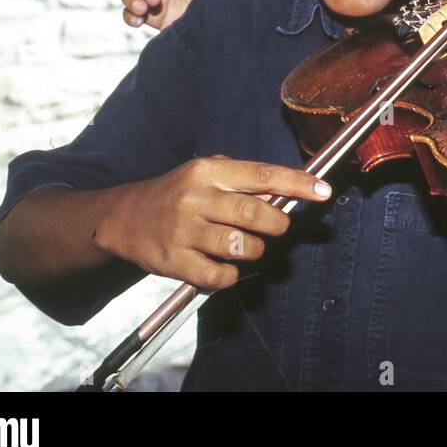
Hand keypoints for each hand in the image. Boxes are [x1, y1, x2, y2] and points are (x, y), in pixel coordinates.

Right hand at [96, 155, 330, 289]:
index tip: (324, 191)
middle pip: (254, 213)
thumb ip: (244, 179)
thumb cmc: (177, 194)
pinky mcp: (173, 261)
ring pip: (240, 246)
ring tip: (247, 246)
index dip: (298, 183)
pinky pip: (218, 275)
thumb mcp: (206, 174)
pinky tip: (226, 265)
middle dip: (277, 224)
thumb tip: (287, 190)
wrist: (122, 218)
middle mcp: (195, 198)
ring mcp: (183, 231)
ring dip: (255, 250)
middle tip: (278, 227)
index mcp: (208, 171)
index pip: (262, 175)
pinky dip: (231, 275)